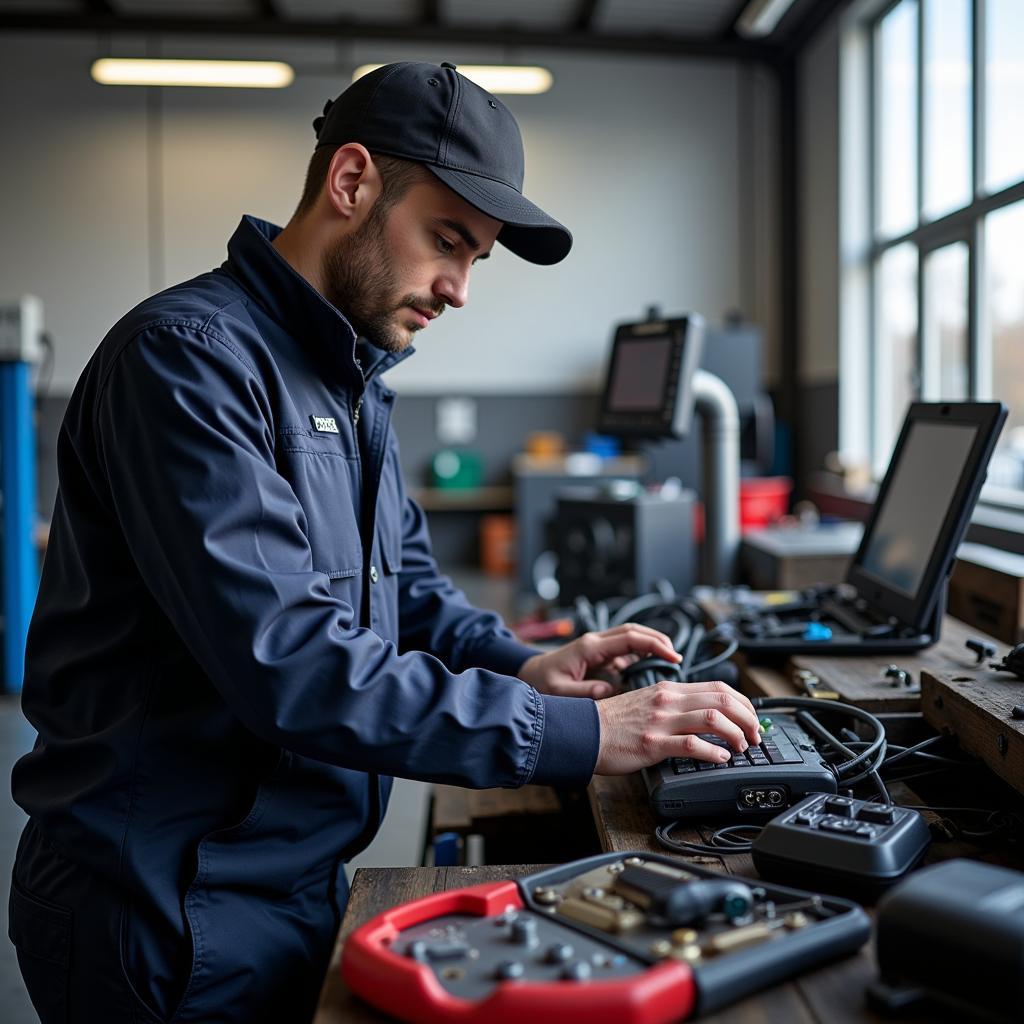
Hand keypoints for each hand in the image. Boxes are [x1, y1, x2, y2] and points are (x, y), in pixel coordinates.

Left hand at [517, 624, 680, 698]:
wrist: (530, 675)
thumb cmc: (542, 683)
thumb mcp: (559, 691)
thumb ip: (583, 693)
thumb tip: (608, 691)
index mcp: (590, 646)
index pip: (629, 638)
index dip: (654, 644)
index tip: (673, 657)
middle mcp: (597, 642)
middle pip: (634, 631)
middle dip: (658, 640)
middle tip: (676, 658)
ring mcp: (599, 648)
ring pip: (632, 639)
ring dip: (651, 646)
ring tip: (669, 664)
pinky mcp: (601, 656)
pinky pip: (626, 652)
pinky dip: (641, 657)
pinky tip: (650, 671)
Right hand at [593, 680, 761, 774]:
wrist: (584, 731)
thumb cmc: (615, 723)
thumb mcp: (648, 702)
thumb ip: (674, 705)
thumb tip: (704, 715)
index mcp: (669, 689)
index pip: (719, 687)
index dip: (743, 703)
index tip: (752, 718)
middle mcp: (668, 700)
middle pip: (723, 699)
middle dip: (748, 718)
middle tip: (755, 736)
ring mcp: (661, 721)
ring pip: (713, 718)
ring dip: (736, 734)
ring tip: (742, 747)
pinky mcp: (653, 743)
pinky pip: (691, 745)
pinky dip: (713, 752)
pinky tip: (721, 759)